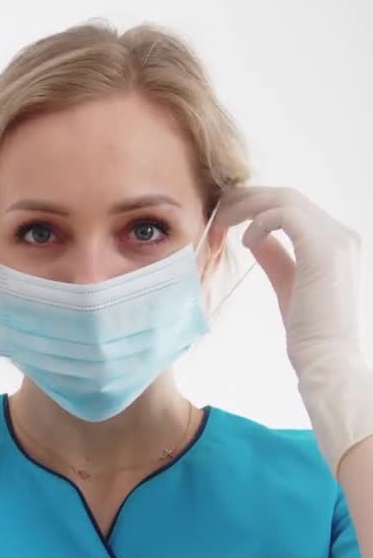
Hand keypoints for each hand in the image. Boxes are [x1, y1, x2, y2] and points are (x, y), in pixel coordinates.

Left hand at [214, 185, 371, 478]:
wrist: (328, 362)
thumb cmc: (310, 335)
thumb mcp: (287, 284)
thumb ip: (275, 256)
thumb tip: (254, 237)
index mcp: (336, 242)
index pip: (293, 207)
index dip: (256, 207)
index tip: (225, 220)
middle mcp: (341, 234)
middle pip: (287, 195)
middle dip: (246, 200)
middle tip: (216, 214)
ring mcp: (336, 239)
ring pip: (285, 198)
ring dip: (247, 206)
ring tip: (222, 224)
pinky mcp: (323, 248)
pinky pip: (285, 213)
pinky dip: (259, 221)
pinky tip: (245, 242)